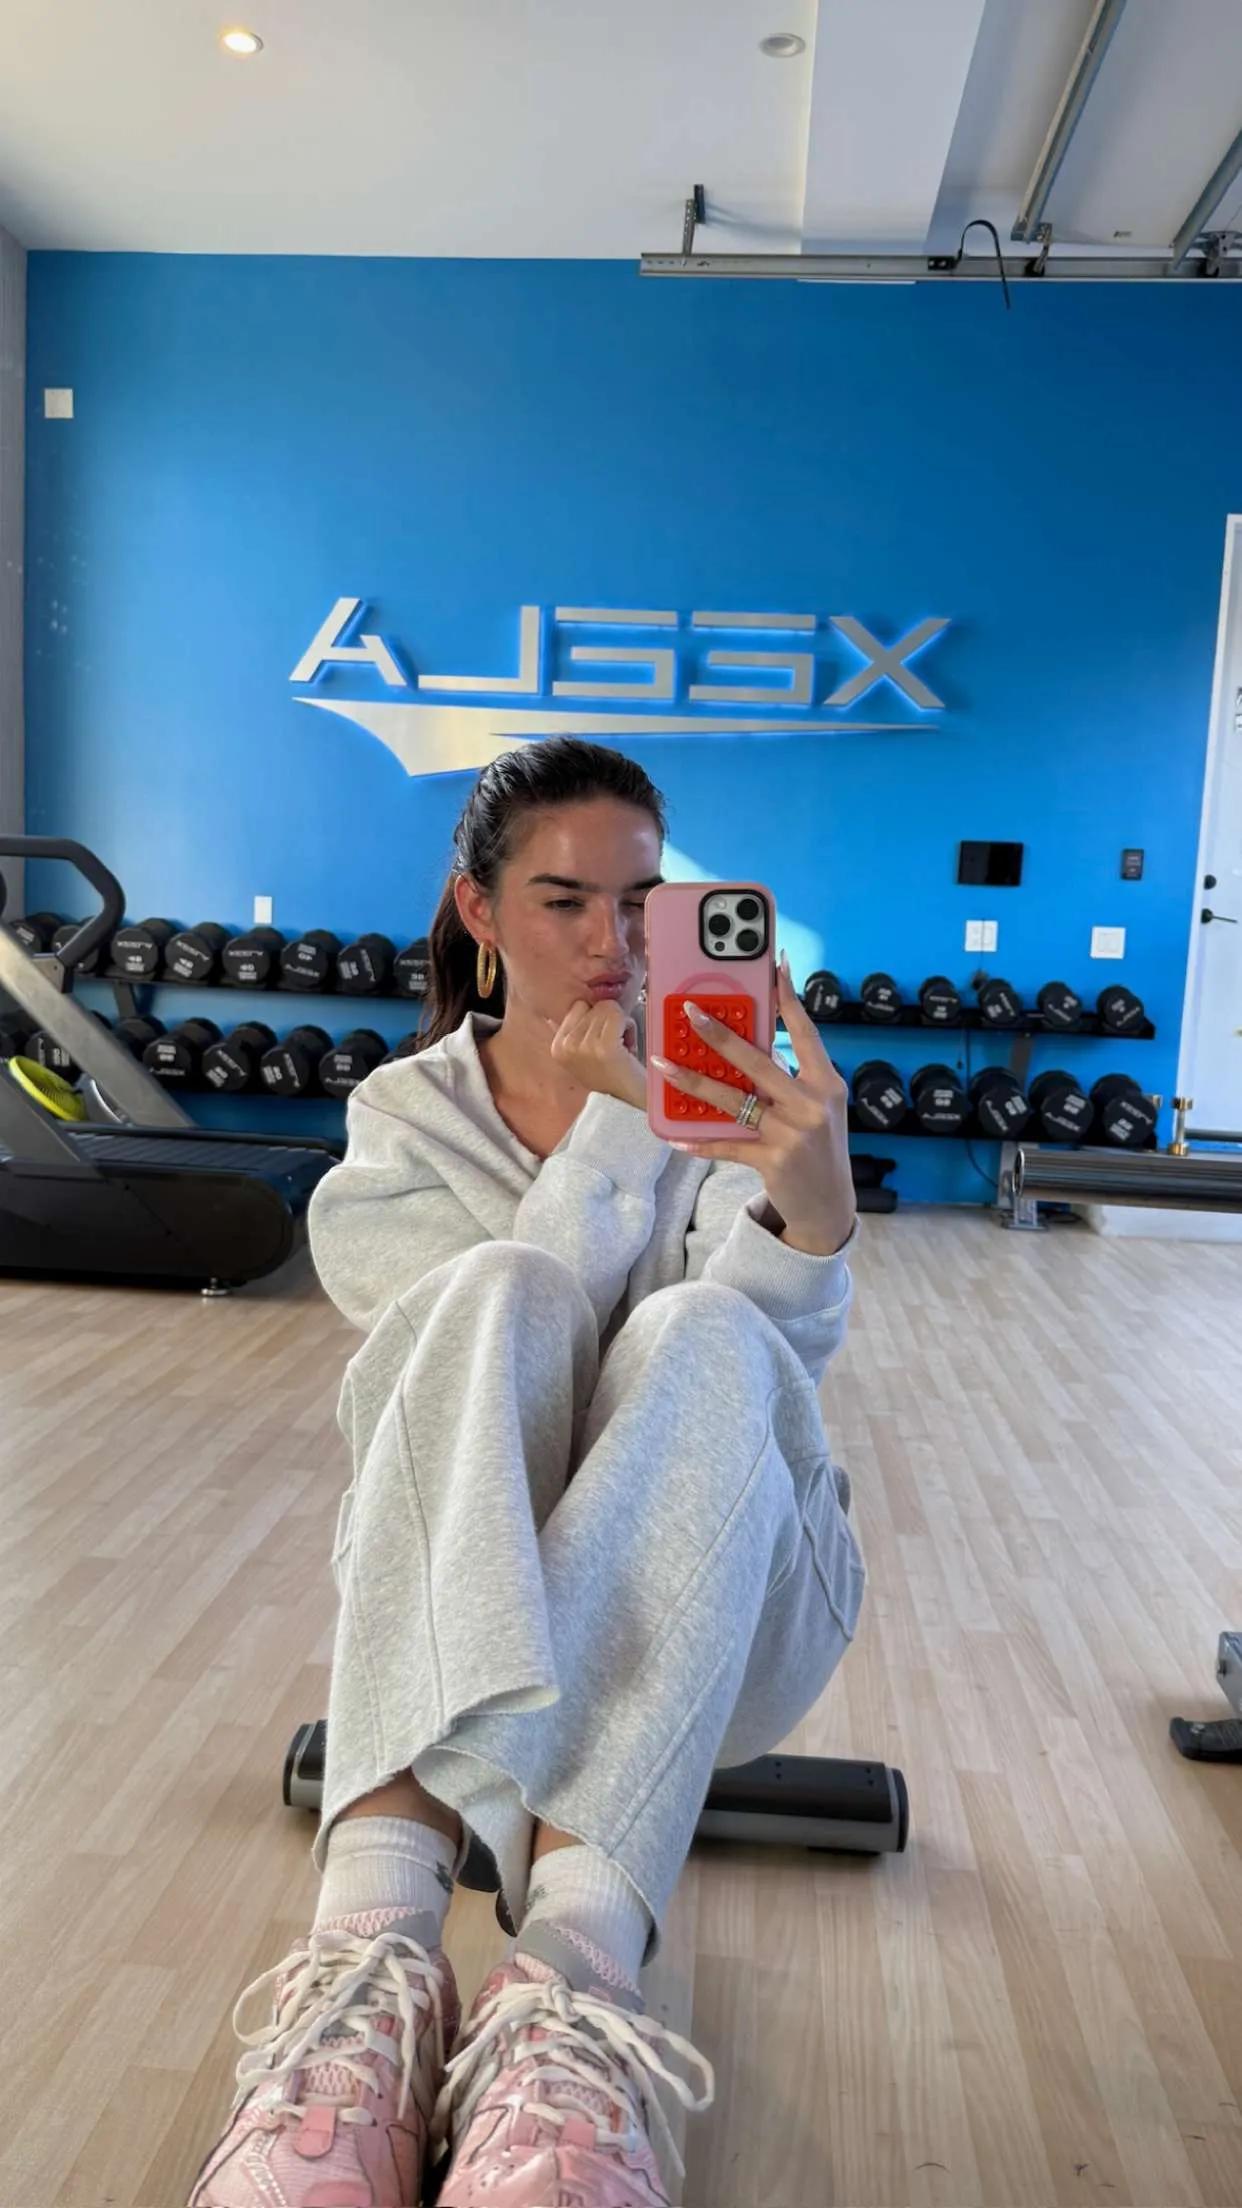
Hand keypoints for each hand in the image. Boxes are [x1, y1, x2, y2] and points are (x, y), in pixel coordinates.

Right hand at [544, 998, 646, 1110]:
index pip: (578, 1005)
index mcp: (557, 1047)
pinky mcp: (604, 1047)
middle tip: (614, 1049)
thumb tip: (568, 1007)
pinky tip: (628, 1047)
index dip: (596, 1018)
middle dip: (609, 1022)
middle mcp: (566, 1046)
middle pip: (594, 1005)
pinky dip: (629, 1027)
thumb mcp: (584, 1054)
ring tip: (621, 1050)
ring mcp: (584, 1047)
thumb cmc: (614, 1078)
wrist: (630, 1105)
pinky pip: (618, 1015)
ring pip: (608, 1008)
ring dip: (621, 1025)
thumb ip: (573, 1030)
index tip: (602, 1042)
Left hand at [651, 952, 854, 1254]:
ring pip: (734, 1100)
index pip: (806, 1033)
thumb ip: (789, 1080)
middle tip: (691, 1012)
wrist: (830, 1206)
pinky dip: (699, 1141)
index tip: (776, 966)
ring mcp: (793, 1133)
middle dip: (720, 1035)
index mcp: (826, 1083)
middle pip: (759, 1061)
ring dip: (694, 1081)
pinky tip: (675, 1135)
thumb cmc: (818, 1149)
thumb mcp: (817, 1109)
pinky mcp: (773, 1160)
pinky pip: (727, 1145)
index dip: (790, 999)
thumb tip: (744, 1050)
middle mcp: (812, 1104)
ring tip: (663, 1065)